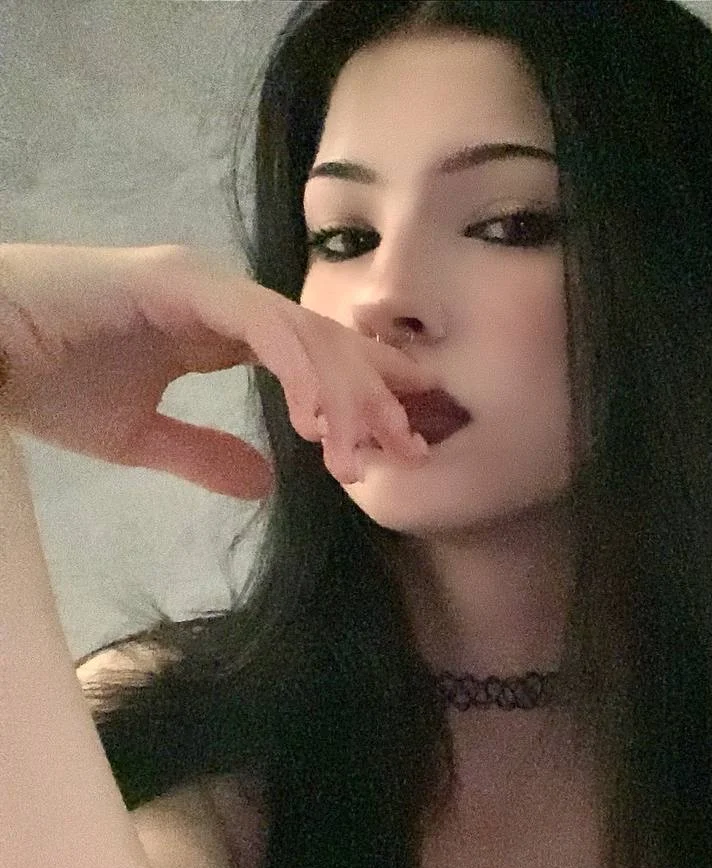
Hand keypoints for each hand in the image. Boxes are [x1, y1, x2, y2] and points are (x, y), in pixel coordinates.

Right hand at [0, 242, 438, 497]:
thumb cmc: (42, 382)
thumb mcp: (139, 436)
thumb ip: (204, 454)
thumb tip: (266, 482)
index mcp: (219, 327)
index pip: (313, 356)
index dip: (363, 397)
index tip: (401, 447)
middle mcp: (224, 297)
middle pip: (326, 344)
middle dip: (375, 397)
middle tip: (410, 452)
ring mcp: (205, 284)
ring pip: (305, 333)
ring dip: (345, 394)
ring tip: (366, 453)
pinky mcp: (180, 284)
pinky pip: (261, 326)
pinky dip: (298, 371)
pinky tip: (315, 422)